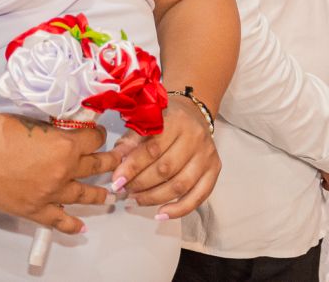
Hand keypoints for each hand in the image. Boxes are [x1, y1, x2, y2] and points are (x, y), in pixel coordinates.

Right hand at [0, 104, 119, 234]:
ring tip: (109, 196)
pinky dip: (72, 224)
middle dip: (108, 162)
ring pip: (84, 194)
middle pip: (96, 166)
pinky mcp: (34, 210)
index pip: (94, 139)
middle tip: (117, 161)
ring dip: (99, 194)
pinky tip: (81, 226)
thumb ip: (54, 132)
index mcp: (65, 144)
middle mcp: (64, 171)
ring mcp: (50, 193)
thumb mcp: (34, 123)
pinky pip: (59, 220)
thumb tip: (65, 135)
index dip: (98, 135)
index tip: (99, 136)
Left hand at [111, 95, 220, 219]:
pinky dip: (179, 210)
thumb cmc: (165, 120)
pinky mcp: (214, 169)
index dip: (132, 168)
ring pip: (180, 185)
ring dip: (155, 198)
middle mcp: (195, 136)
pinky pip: (198, 196)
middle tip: (125, 192)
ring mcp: (207, 154)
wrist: (193, 114)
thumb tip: (114, 162)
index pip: (152, 149)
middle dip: (141, 184)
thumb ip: (129, 143)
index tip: (116, 181)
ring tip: (137, 200)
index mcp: (176, 120)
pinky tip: (161, 214)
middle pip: (166, 169)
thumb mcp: (145, 123)